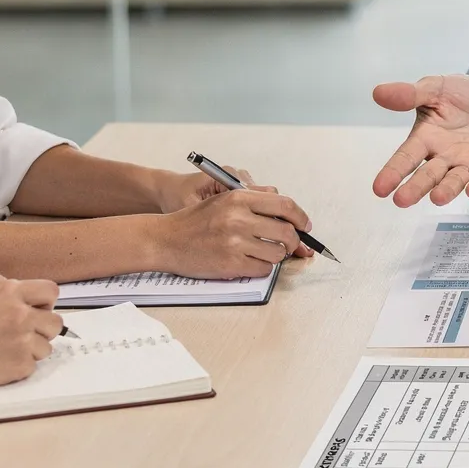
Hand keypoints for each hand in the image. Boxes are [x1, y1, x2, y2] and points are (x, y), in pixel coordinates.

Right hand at [0, 277, 63, 401]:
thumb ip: (1, 296)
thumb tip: (19, 302)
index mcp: (9, 291)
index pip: (50, 291)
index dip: (44, 302)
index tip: (36, 310)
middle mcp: (21, 314)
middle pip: (55, 322)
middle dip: (42, 328)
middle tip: (25, 334)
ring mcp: (23, 341)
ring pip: (47, 346)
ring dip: (33, 348)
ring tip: (8, 350)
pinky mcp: (21, 365)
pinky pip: (33, 364)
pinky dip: (21, 365)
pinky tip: (0, 364)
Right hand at [152, 188, 313, 277]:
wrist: (164, 239)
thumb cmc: (195, 221)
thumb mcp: (223, 201)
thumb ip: (255, 203)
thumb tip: (290, 216)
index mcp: (239, 198)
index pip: (285, 205)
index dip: (300, 217)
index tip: (304, 226)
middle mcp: (238, 218)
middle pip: (287, 232)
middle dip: (292, 241)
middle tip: (288, 244)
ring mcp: (235, 242)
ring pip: (278, 253)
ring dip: (275, 255)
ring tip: (262, 252)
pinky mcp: (231, 264)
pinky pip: (263, 269)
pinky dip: (261, 268)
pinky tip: (248, 262)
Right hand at [371, 75, 468, 206]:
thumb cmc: (462, 98)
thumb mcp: (436, 88)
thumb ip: (411, 94)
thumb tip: (378, 92)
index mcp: (425, 139)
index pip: (405, 158)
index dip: (393, 172)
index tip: (379, 189)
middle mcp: (442, 157)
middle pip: (427, 176)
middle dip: (415, 188)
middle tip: (402, 200)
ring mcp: (465, 165)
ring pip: (453, 182)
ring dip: (446, 190)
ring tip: (437, 197)